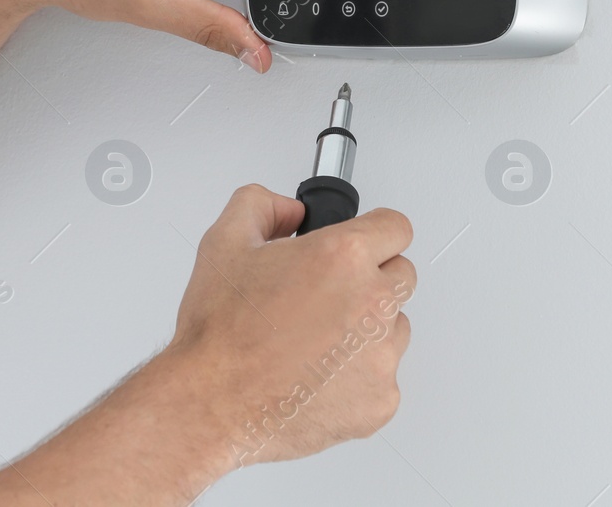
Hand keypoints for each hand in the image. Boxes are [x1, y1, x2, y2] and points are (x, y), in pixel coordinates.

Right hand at [161, 184, 414, 469]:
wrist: (210, 405)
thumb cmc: (219, 335)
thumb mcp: (224, 242)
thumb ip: (262, 205)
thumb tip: (291, 212)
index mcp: (344, 257)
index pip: (396, 227)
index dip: (374, 232)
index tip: (362, 245)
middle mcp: (372, 303)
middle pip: (402, 275)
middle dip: (371, 279)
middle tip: (327, 296)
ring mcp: (381, 355)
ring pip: (395, 328)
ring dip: (367, 330)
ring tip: (314, 342)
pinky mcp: (381, 400)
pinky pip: (384, 377)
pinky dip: (358, 378)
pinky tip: (317, 376)